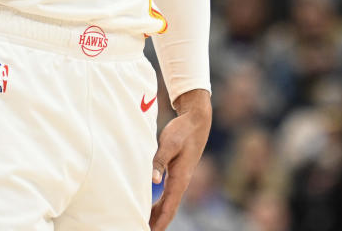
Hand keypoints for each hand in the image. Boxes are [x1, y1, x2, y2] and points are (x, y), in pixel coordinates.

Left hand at [149, 89, 210, 230]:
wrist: (196, 120)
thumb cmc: (182, 130)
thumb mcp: (169, 143)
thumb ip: (159, 161)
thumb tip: (153, 181)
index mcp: (180, 178)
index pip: (169, 207)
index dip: (160, 222)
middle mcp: (181, 182)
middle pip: (169, 209)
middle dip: (158, 223)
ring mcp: (180, 178)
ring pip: (168, 203)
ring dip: (158, 215)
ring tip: (144, 224)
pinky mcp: (177, 173)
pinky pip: (168, 194)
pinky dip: (160, 204)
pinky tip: (151, 207)